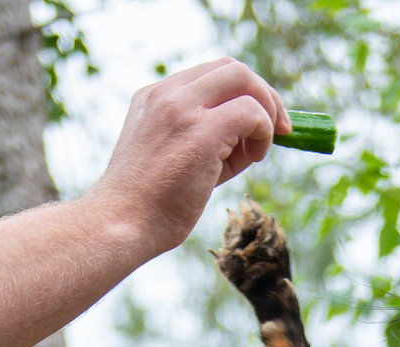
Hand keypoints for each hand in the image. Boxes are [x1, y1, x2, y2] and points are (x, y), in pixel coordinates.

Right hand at [93, 59, 282, 257]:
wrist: (121, 225)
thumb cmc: (148, 204)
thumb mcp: (174, 157)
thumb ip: (208, 138)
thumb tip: (253, 136)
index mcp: (155, 96)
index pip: (211, 74)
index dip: (242, 93)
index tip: (256, 124)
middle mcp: (166, 93)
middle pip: (232, 67)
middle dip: (264, 94)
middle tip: (278, 128)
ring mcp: (182, 109)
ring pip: (243, 79)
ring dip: (266, 110)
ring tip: (259, 149)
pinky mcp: (200, 131)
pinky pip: (251, 112)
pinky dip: (263, 130)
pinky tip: (254, 157)